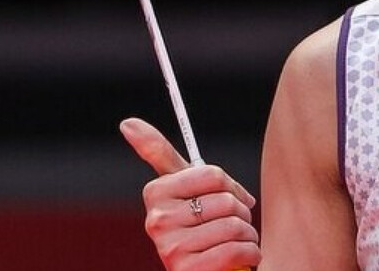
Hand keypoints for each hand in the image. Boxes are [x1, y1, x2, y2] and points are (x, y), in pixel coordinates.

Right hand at [120, 118, 261, 270]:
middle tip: (233, 223)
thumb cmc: (198, 221)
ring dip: (248, 234)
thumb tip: (127, 123)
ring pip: (234, 226)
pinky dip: (251, 252)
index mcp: (155, 194)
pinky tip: (243, 256)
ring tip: (238, 240)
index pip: (212, 175)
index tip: (225, 195)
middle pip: (226, 201)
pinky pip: (237, 249)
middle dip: (241, 212)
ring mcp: (170, 248)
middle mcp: (156, 221)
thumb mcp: (184, 187)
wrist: (206, 268)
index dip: (229, 186)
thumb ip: (159, 153)